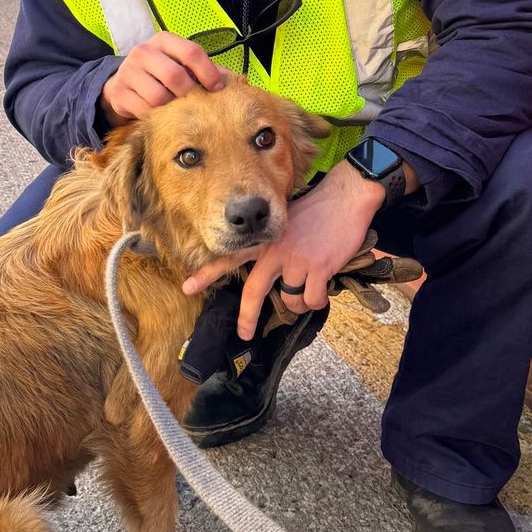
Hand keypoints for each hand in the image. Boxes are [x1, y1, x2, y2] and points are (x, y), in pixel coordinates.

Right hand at [100, 32, 226, 125]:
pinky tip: (159, 113)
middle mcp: (144, 52)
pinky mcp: (120, 92)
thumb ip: (202, 69)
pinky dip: (156, 116)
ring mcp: (128, 72)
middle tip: (193, 101)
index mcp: (163, 41)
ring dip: (171, 107)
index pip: (191, 52)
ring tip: (175, 107)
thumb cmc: (160, 73)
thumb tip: (231, 80)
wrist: (122, 83)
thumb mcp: (178, 64)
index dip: (208, 72)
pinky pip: (145, 110)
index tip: (217, 88)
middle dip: (189, 93)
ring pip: (159, 96)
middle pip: (175, 76)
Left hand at [183, 162, 385, 339]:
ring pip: (291, 301)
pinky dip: (317, 300)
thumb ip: (272, 243)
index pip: (229, 258)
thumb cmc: (317, 210)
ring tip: (309, 288)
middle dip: (247, 318)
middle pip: (253, 292)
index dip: (207, 274)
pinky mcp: (318, 268)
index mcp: (264, 240)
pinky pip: (312, 300)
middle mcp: (275, 251)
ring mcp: (296, 260)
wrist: (344, 197)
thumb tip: (272, 272)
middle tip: (244, 334)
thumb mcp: (285, 221)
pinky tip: (322, 287)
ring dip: (300, 303)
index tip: (187, 288)